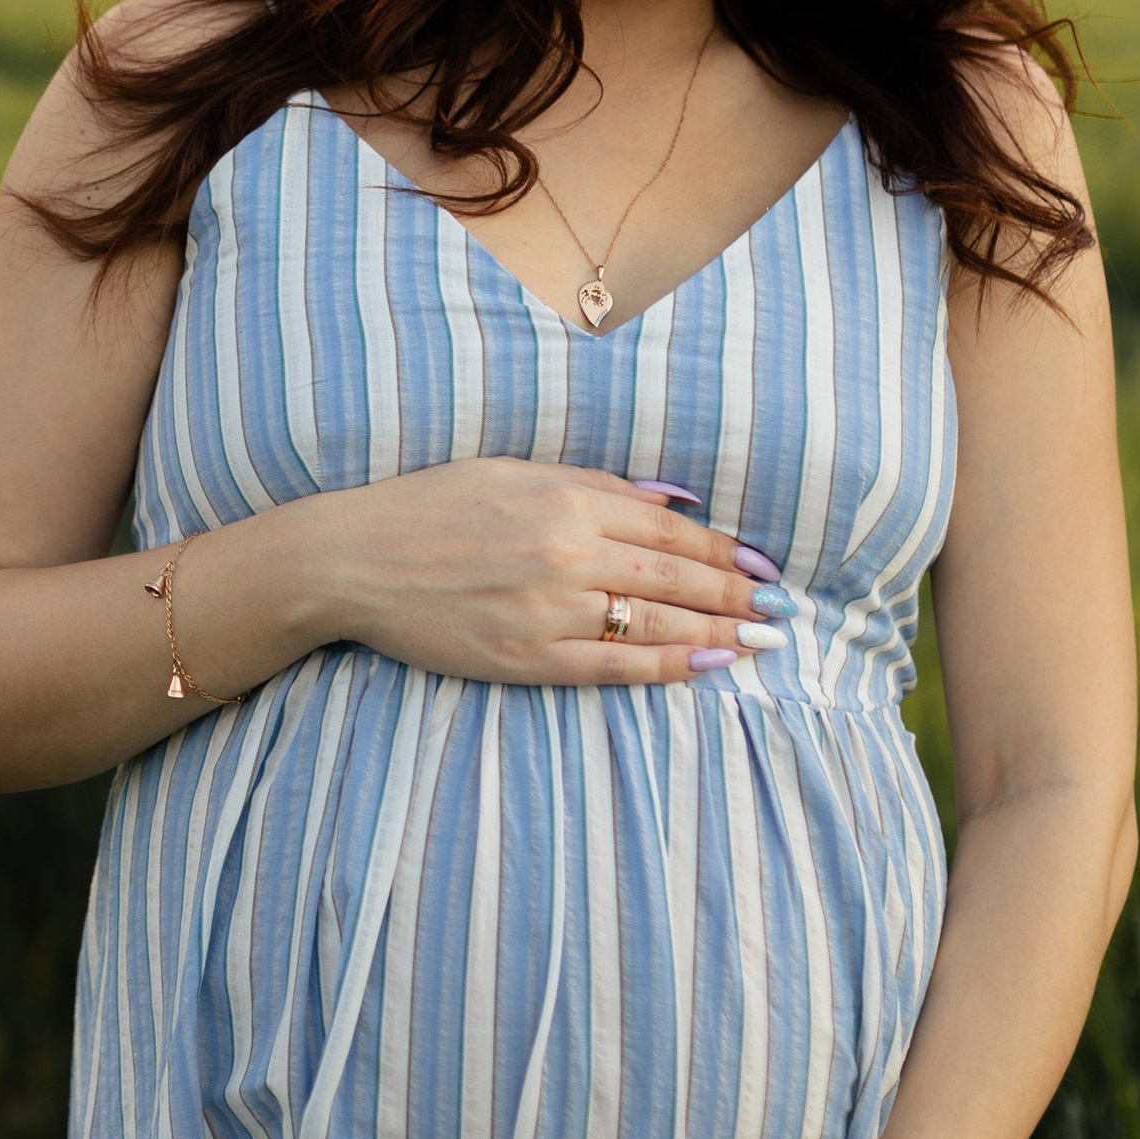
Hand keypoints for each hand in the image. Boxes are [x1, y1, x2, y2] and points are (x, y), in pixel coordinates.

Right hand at [306, 459, 789, 691]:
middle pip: (676, 577)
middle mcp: (566, 553)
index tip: (763, 565)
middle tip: (784, 611)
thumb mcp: (516, 471)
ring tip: (764, 641)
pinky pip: (613, 667)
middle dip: (738, 595)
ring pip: (655, 623)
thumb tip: (678, 499)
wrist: (355, 560)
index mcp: (567, 500)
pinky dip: (666, 666)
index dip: (726, 550)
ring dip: (718, 632)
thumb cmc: (433, 506)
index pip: (672, 529)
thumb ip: (600, 486)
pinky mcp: (525, 656)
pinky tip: (707, 666)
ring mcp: (548, 610)